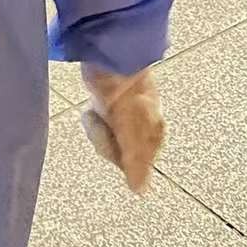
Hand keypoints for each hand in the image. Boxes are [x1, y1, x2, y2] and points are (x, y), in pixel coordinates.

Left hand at [79, 64, 164, 193]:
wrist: (112, 56)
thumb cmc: (126, 94)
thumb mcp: (131, 132)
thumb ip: (136, 162)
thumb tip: (140, 190)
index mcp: (154, 136)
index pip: (135, 167)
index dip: (120, 159)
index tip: (115, 145)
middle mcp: (144, 128)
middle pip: (118, 153)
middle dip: (105, 141)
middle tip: (104, 123)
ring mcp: (128, 116)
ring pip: (106, 138)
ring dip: (97, 127)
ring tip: (96, 111)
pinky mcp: (112, 106)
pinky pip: (99, 123)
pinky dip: (93, 118)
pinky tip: (92, 107)